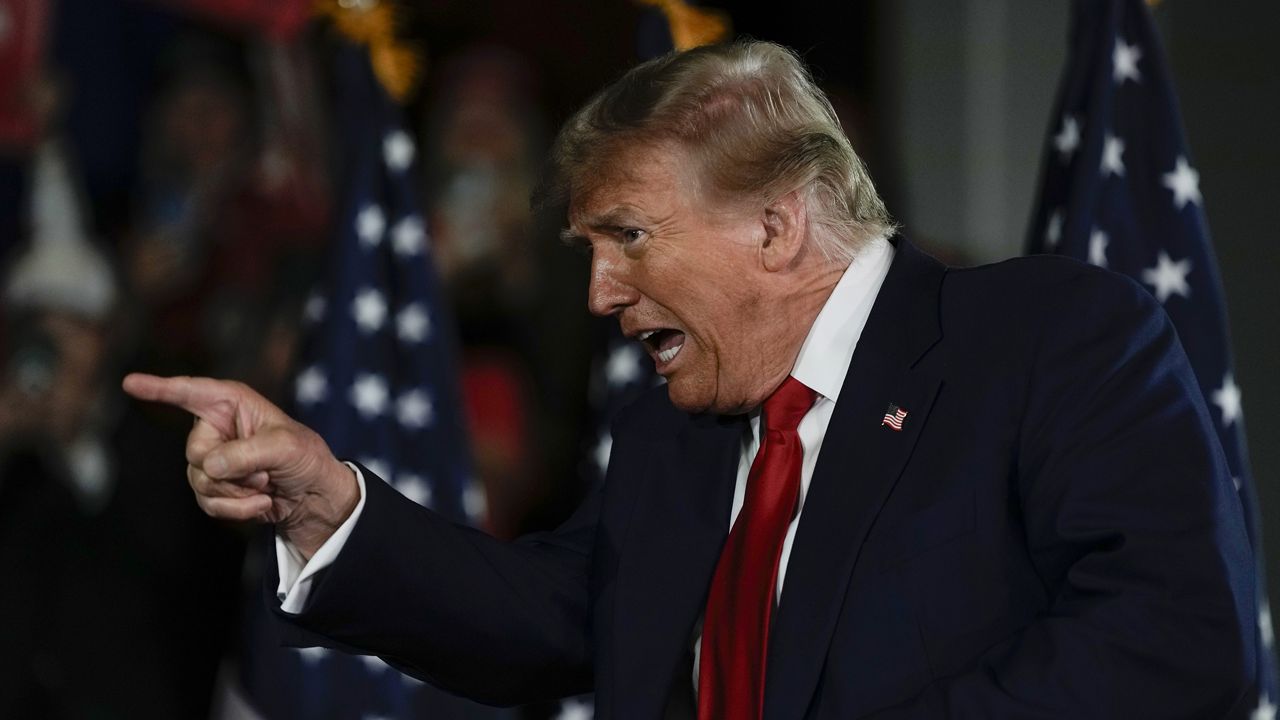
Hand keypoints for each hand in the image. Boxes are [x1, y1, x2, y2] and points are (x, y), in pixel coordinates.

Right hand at [122, 373, 358, 557]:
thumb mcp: (286, 447)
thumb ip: (246, 453)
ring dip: (236, 492)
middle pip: (195, 452)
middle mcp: (216, 427)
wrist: (314, 497)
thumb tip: (209, 466)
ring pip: (199, 481)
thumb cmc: (306, 458)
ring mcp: (212, 459)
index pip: (190, 392)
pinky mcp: (214, 487)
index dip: (159, 388)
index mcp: (231, 403)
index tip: (130, 383)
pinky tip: (261, 503)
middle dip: (230, 470)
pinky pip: (207, 502)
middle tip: (264, 472)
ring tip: (265, 486)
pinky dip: (236, 508)